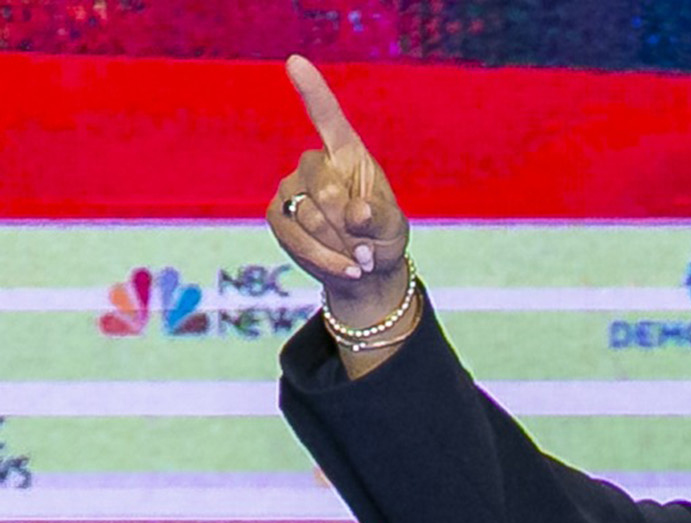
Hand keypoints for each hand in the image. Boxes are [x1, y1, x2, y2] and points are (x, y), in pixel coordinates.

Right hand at [268, 55, 409, 310]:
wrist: (364, 273)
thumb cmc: (381, 239)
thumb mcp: (393, 229)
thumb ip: (379, 218)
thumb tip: (355, 213)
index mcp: (347, 154)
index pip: (327, 116)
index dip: (312, 91)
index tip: (295, 62)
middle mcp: (315, 164)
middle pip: (324, 186)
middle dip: (348, 224)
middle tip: (367, 246)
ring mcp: (291, 189)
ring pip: (309, 216)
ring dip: (340, 246)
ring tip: (358, 258)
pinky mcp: (277, 215)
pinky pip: (296, 236)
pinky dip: (326, 258)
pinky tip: (346, 268)